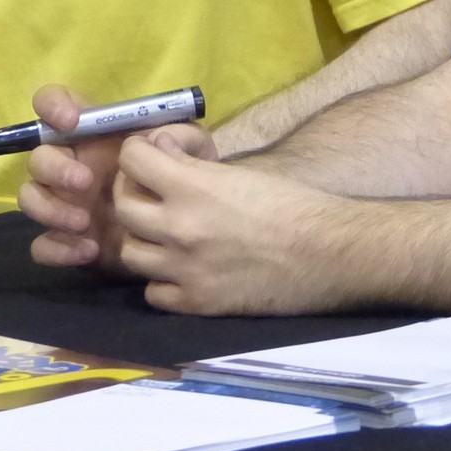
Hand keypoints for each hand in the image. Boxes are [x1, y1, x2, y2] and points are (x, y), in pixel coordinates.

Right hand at [18, 86, 219, 270]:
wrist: (191, 229)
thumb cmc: (186, 176)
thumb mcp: (195, 149)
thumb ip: (183, 135)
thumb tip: (156, 139)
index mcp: (93, 133)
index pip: (55, 103)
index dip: (53, 105)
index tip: (71, 121)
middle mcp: (71, 163)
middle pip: (38, 157)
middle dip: (55, 167)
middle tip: (85, 182)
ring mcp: (65, 202)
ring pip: (31, 198)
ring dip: (50, 209)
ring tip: (84, 222)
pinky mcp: (67, 239)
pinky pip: (42, 245)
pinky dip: (57, 249)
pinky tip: (87, 251)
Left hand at [110, 135, 358, 314]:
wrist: (327, 254)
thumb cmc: (290, 204)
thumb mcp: (238, 172)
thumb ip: (191, 164)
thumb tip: (157, 148)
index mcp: (192, 187)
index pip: (132, 159)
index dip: (137, 152)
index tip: (149, 156)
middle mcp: (178, 228)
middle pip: (122, 206)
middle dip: (133, 192)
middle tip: (152, 192)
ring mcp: (183, 269)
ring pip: (130, 252)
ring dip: (144, 239)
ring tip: (166, 234)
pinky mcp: (195, 302)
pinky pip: (153, 291)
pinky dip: (162, 279)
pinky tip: (182, 269)